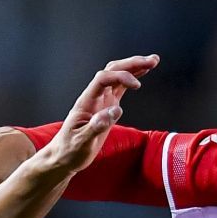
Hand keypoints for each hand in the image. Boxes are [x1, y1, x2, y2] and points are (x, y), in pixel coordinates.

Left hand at [38, 54, 159, 175]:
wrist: (63, 157)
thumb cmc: (69, 151)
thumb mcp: (81, 142)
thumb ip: (96, 126)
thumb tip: (116, 110)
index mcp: (86, 102)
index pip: (103, 79)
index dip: (121, 77)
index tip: (137, 86)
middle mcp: (94, 97)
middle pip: (112, 71)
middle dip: (132, 64)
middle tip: (152, 61)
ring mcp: (101, 101)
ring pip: (117, 76)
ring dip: (134, 67)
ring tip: (153, 61)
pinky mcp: (107, 107)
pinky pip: (120, 87)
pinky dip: (131, 78)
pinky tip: (142, 74)